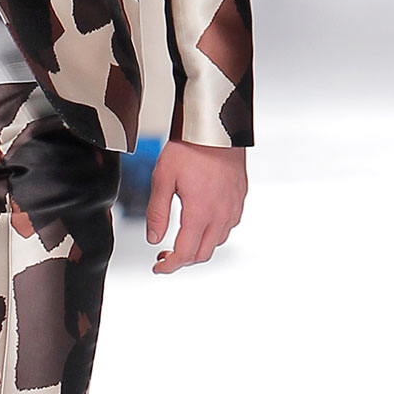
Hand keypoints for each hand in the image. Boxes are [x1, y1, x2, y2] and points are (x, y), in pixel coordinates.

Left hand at [146, 140, 247, 274]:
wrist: (216, 127)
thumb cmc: (190, 147)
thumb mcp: (163, 178)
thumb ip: (157, 212)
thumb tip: (154, 238)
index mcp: (200, 213)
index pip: (185, 254)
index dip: (169, 266)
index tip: (159, 267)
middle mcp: (220, 214)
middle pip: (202, 254)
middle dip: (183, 259)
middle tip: (166, 255)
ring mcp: (233, 207)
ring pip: (217, 241)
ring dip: (199, 246)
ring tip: (182, 238)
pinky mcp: (240, 198)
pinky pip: (228, 225)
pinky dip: (214, 232)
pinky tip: (202, 222)